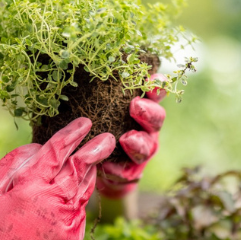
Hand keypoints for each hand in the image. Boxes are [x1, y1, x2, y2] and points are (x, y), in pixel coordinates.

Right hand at [0, 118, 114, 239]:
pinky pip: (81, 211)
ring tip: (95, 160)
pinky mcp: (72, 239)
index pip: (57, 151)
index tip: (84, 122)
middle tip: (108, 137)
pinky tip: (77, 193)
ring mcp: (66, 222)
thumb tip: (35, 147)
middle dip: (96, 149)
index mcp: (30, 186)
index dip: (72, 134)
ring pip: (85, 189)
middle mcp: (54, 202)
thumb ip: (10, 164)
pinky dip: (80, 199)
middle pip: (81, 167)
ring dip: (91, 172)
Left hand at [96, 76, 166, 198]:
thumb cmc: (97, 127)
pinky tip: (108, 166)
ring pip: (146, 147)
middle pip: (157, 118)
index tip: (152, 79)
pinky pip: (127, 173)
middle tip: (134, 106)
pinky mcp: (131, 173)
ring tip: (126, 140)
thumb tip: (83, 66)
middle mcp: (147, 128)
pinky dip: (117, 169)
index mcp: (142, 108)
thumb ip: (100, 93)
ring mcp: (142, 151)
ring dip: (137, 143)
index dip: (158, 86)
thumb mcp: (98, 107)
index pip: (155, 94)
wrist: (94, 165)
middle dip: (148, 111)